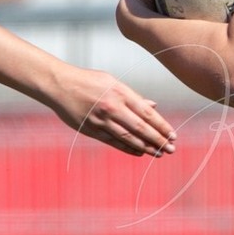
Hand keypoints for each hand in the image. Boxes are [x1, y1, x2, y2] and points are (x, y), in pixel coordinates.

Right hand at [48, 65, 175, 156]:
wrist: (60, 85)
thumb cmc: (89, 81)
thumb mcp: (113, 82)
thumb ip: (134, 97)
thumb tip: (154, 106)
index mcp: (121, 92)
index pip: (146, 113)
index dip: (161, 126)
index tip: (173, 135)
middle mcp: (113, 107)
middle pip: (140, 128)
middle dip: (158, 140)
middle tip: (171, 149)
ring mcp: (102, 120)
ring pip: (128, 137)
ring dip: (146, 147)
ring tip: (159, 153)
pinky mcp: (91, 130)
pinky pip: (113, 142)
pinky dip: (128, 148)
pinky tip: (140, 153)